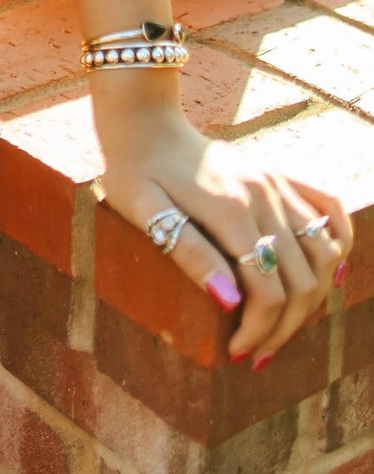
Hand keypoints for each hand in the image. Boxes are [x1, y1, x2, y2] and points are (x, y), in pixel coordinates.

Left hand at [96, 106, 351, 363]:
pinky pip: (330, 207)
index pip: (267, 290)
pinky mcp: (278, 174)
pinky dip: (340, 241)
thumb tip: (230, 302)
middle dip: (284, 328)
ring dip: (312, 298)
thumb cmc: (134, 170)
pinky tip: (330, 273)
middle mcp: (263, 195)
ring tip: (282, 326)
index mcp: (229, 209)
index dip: (258, 330)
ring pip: (323, 254)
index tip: (236, 353)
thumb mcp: (143, 212)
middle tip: (256, 352)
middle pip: (302, 280)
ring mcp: (275, 182)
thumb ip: (189, 253)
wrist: (143, 120)